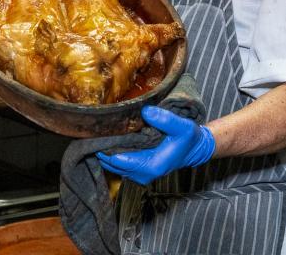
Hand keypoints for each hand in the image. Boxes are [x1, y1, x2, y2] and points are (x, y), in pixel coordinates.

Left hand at [97, 106, 215, 185]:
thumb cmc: (187, 138)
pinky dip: (110, 153)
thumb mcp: (182, 126)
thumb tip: (145, 111)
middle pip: (111, 164)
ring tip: (97, 132)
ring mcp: (138, 174)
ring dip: (105, 150)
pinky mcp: (136, 170)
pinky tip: (107, 139)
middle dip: (102, 147)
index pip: (118, 160)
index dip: (106, 146)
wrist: (193, 148)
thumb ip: (166, 119)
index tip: (97, 131)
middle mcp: (143, 174)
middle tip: (92, 129)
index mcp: (152, 166)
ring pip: (112, 165)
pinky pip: (117, 164)